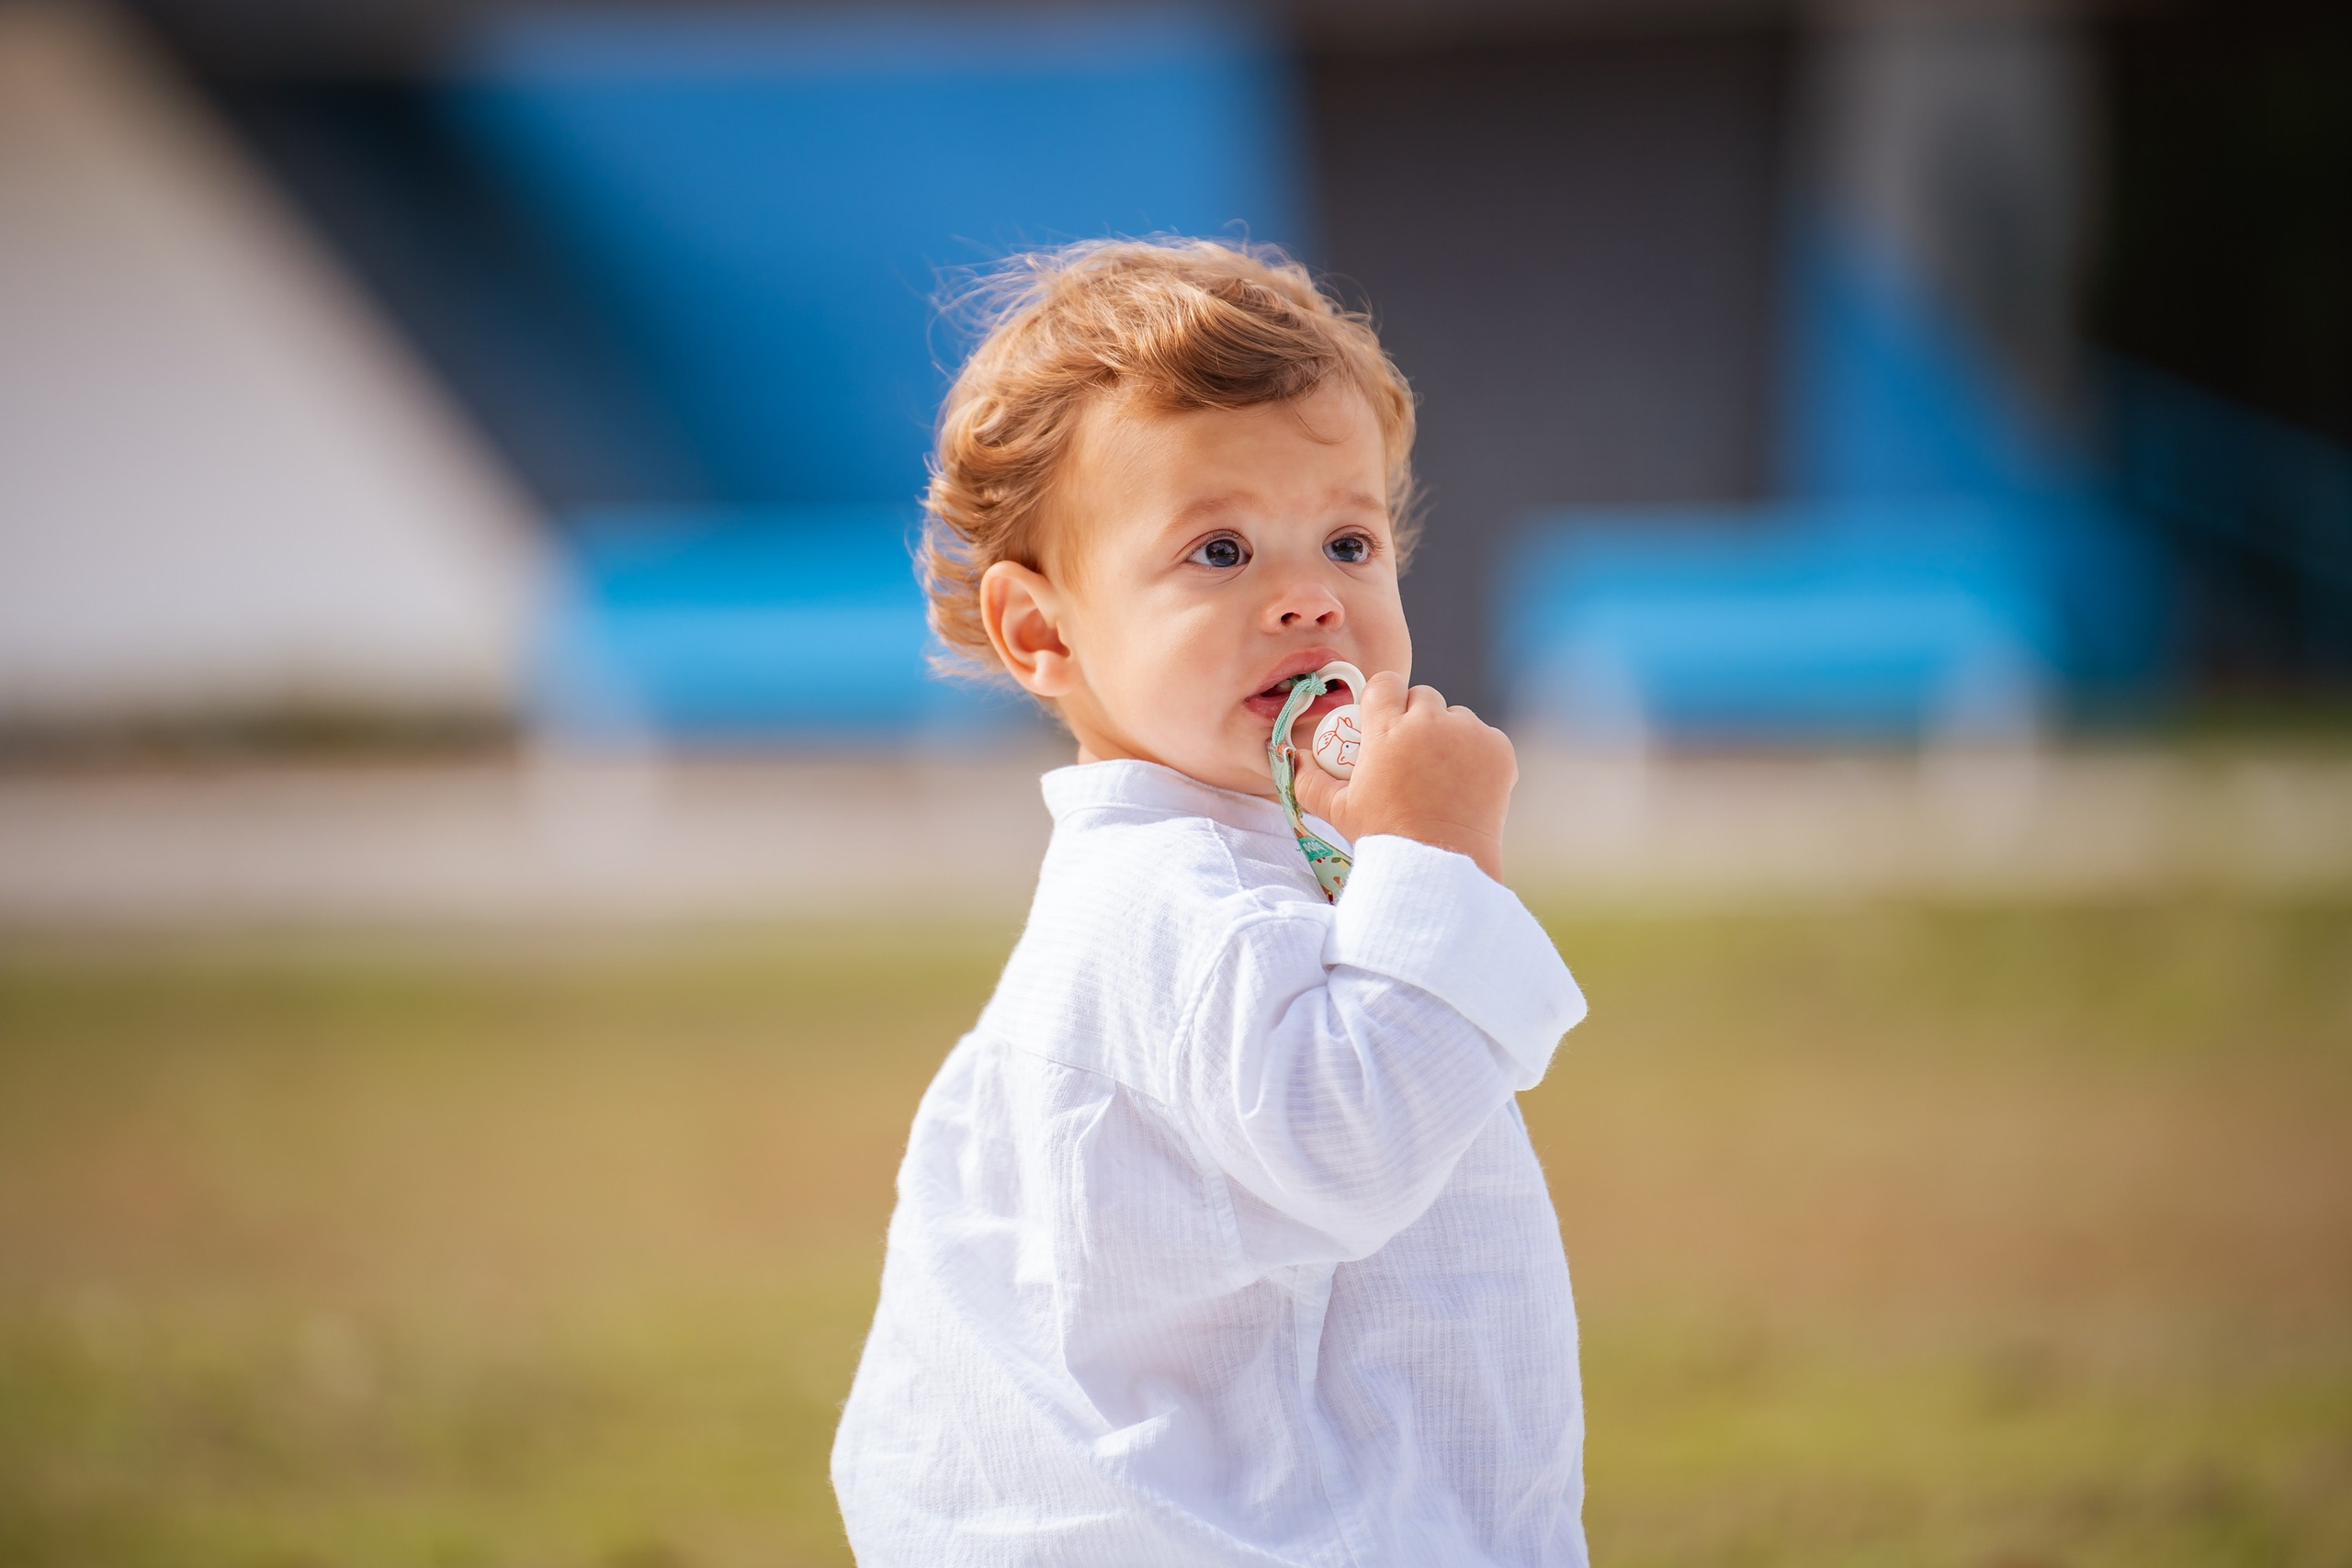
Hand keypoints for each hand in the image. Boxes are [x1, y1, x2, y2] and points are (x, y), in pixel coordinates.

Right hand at [1290, 672, 1516, 882]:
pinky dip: (1476, 754)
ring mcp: (1469, 734)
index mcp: (1387, 728)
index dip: (1382, 701)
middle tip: (1410, 754)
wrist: (1441, 866)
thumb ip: (1310, 779)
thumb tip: (1297, 757)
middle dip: (1416, 717)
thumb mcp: (1337, 811)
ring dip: (1447, 735)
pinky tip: (1464, 783)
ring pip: (1456, 717)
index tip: (1382, 723)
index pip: (1385, 684)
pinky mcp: (1499, 750)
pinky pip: (1484, 738)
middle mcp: (1431, 722)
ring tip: (1439, 773)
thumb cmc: (1385, 837)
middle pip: (1422, 697)